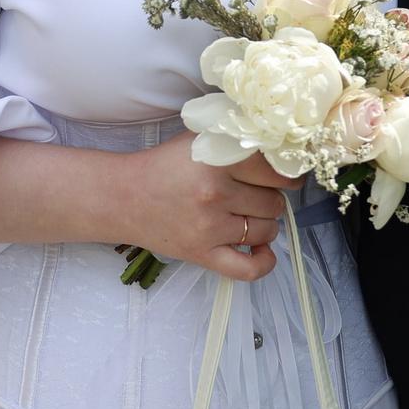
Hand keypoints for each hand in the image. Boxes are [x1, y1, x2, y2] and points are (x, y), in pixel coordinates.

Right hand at [122, 133, 298, 280]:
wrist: (123, 197)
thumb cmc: (164, 166)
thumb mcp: (200, 139)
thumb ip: (237, 139)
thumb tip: (281, 146)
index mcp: (217, 160)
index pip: (275, 170)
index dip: (285, 173)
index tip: (284, 174)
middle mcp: (215, 194)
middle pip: (274, 201)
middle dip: (270, 197)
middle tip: (254, 193)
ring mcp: (210, 227)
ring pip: (267, 230)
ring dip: (264, 223)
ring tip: (247, 214)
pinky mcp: (202, 254)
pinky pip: (248, 269)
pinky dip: (264, 262)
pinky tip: (261, 250)